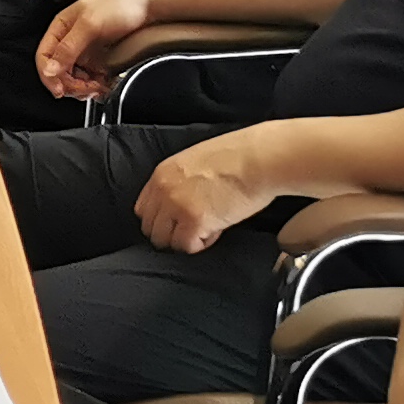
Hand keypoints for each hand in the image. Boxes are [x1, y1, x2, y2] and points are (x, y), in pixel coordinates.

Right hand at [36, 0, 154, 100]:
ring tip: (98, 87)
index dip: (49, 76)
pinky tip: (103, 85)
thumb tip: (49, 69)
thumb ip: (68, 48)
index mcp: (61, 27)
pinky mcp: (97, 59)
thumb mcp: (91, 25)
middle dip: (70, 84)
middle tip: (86, 88)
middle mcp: (69, 39)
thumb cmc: (120, 4)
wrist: (149, 5)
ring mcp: (84, 50)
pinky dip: (94, 85)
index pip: (43, 57)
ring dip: (83, 88)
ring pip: (73, 78)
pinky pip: (89, 78)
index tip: (61, 90)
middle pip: (57, 71)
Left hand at [135, 136, 272, 253]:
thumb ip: (181, 182)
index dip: (161, 219)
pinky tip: (216, 230)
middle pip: (150, 228)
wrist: (259, 158)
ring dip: (185, 239)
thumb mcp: (196, 161)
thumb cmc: (239, 157)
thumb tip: (181, 202)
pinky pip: (187, 246)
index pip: (144, 209)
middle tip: (193, 228)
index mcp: (162, 174)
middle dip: (171, 232)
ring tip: (208, 227)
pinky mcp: (194, 221)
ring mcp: (176, 206)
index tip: (176, 222)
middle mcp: (163, 190)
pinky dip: (201, 244)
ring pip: (165, 240)